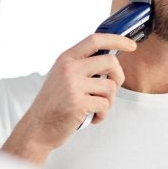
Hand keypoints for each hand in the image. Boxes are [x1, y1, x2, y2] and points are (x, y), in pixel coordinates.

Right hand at [1, 33, 135, 164]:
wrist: (37, 128)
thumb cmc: (53, 103)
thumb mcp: (62, 76)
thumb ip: (82, 65)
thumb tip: (111, 59)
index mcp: (66, 59)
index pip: (95, 40)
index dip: (116, 40)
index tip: (131, 45)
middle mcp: (69, 69)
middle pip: (110, 62)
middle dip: (118, 77)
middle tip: (111, 88)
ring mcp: (73, 86)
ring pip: (111, 87)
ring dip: (109, 101)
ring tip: (96, 107)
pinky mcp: (78, 103)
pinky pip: (105, 105)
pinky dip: (102, 115)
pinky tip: (91, 118)